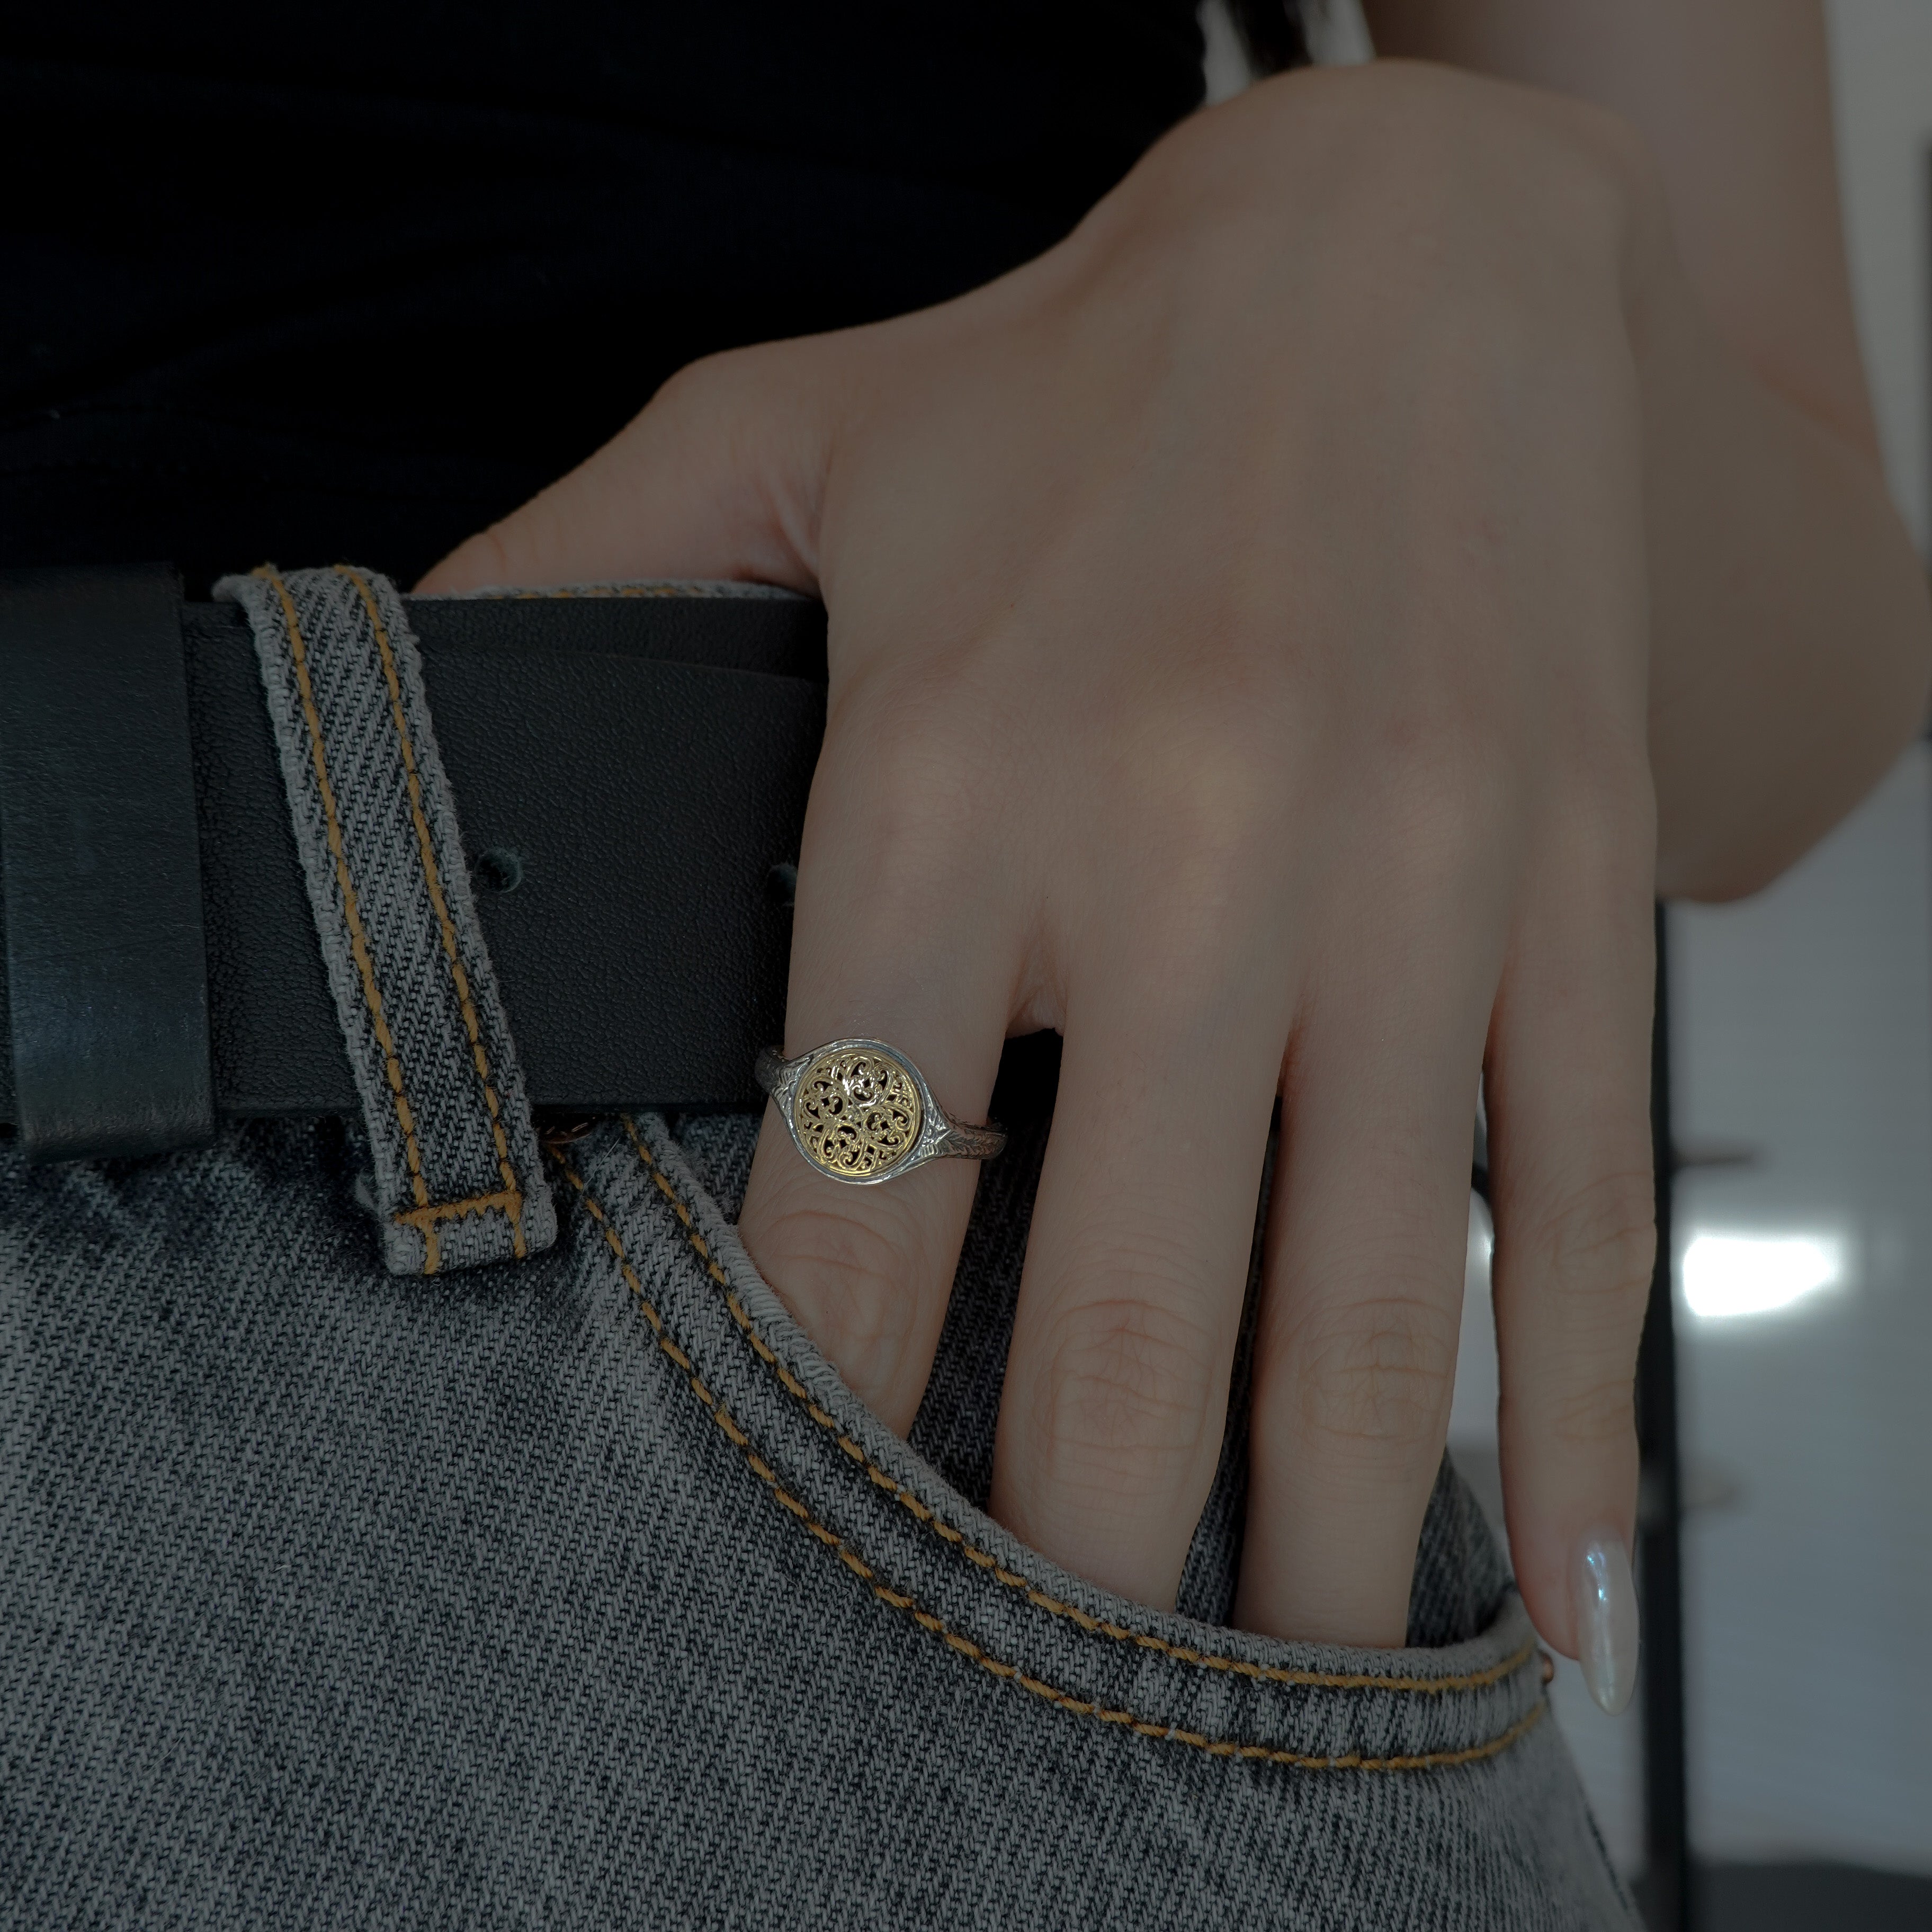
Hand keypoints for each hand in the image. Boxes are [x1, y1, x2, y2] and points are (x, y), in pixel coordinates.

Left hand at [423, 63, 1662, 1692]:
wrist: (1413, 253)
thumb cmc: (1081, 379)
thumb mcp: (778, 436)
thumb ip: (570, 580)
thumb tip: (387, 700)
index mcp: (947, 782)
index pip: (855, 1194)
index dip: (834, 1425)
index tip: (836, 1568)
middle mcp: (1185, 858)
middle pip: (1119, 1316)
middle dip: (1075, 1559)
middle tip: (1041, 1710)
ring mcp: (1407, 887)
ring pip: (1364, 1306)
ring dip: (1323, 1552)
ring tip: (1284, 1703)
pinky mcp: (1571, 890)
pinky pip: (1575, 1199)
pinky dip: (1562, 1410)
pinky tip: (1551, 1566)